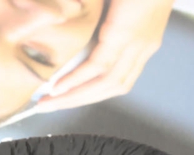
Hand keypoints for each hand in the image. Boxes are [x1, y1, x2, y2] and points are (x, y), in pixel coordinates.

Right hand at [34, 0, 175, 112]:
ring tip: (48, 101)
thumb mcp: (120, 6)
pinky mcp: (126, 34)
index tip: (64, 98)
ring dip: (72, 97)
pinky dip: (76, 79)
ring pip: (103, 84)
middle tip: (48, 106)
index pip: (116, 79)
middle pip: (109, 88)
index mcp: (145, 41)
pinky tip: (57, 87)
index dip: (89, 92)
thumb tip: (77, 29)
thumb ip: (105, 21)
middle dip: (76, 101)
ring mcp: (137, 42)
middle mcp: (143, 47)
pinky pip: (98, 66)